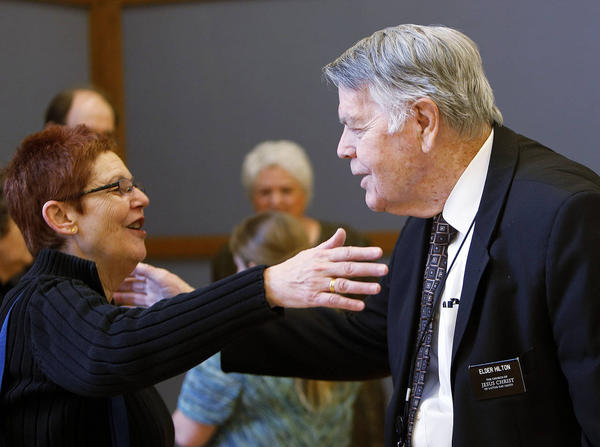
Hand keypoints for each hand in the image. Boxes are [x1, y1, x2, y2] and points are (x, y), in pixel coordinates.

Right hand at [113, 262, 193, 306]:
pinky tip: (116, 309)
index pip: (137, 272)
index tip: (111, 270)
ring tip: (107, 297)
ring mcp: (152, 299)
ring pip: (132, 297)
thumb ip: (148, 270)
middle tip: (104, 285)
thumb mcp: (163, 278)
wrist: (190, 311)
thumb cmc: (180, 292)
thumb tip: (134, 262)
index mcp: (156, 277)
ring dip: (120, 297)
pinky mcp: (152, 310)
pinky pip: (136, 309)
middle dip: (119, 284)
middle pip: (132, 285)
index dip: (125, 270)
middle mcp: (153, 287)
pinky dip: (126, 309)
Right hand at [263, 228, 387, 310]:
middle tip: (385, 269)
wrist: (272, 283)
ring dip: (361, 287)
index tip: (379, 252)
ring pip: (342, 285)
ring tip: (377, 288)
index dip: (363, 252)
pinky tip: (360, 305)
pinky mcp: (312, 298)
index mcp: (321, 256)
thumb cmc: (295, 267)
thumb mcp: (311, 253)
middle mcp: (320, 268)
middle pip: (348, 267)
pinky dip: (347, 303)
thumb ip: (329, 245)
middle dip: (367, 268)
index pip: (346, 252)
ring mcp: (316, 283)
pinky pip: (332, 301)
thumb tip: (343, 231)